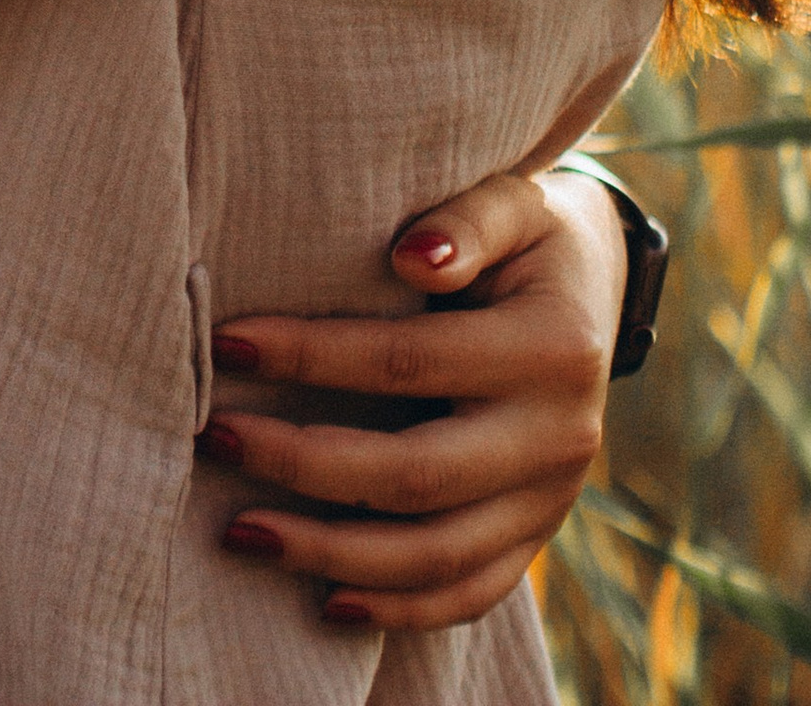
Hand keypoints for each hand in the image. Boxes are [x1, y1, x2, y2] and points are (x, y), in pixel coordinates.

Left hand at [203, 168, 618, 634]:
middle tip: (213, 437)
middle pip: (416, 474)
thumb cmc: (524, 235)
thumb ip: (466, 220)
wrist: (597, 292)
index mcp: (552, 347)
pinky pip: (468, 592)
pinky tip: (325, 601)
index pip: (408, 361)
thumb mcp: (512, 202)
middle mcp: (560, 436)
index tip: (225, 343)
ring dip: (331, 553)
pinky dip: (398, 608)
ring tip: (239, 530)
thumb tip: (412, 256)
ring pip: (436, 555)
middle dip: (303, 463)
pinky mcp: (536, 537)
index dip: (310, 356)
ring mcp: (551, 500)